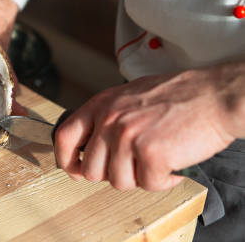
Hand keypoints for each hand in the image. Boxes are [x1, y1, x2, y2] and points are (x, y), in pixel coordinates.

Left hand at [54, 63, 244, 190]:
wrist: (213, 95)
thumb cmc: (177, 96)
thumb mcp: (128, 96)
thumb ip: (106, 118)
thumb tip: (91, 146)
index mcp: (101, 105)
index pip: (64, 137)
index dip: (66, 160)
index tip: (76, 170)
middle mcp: (110, 120)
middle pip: (91, 170)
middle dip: (113, 174)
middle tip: (134, 165)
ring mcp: (128, 136)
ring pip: (118, 181)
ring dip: (140, 177)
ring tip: (157, 160)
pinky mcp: (150, 153)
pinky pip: (148, 184)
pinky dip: (163, 180)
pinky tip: (172, 163)